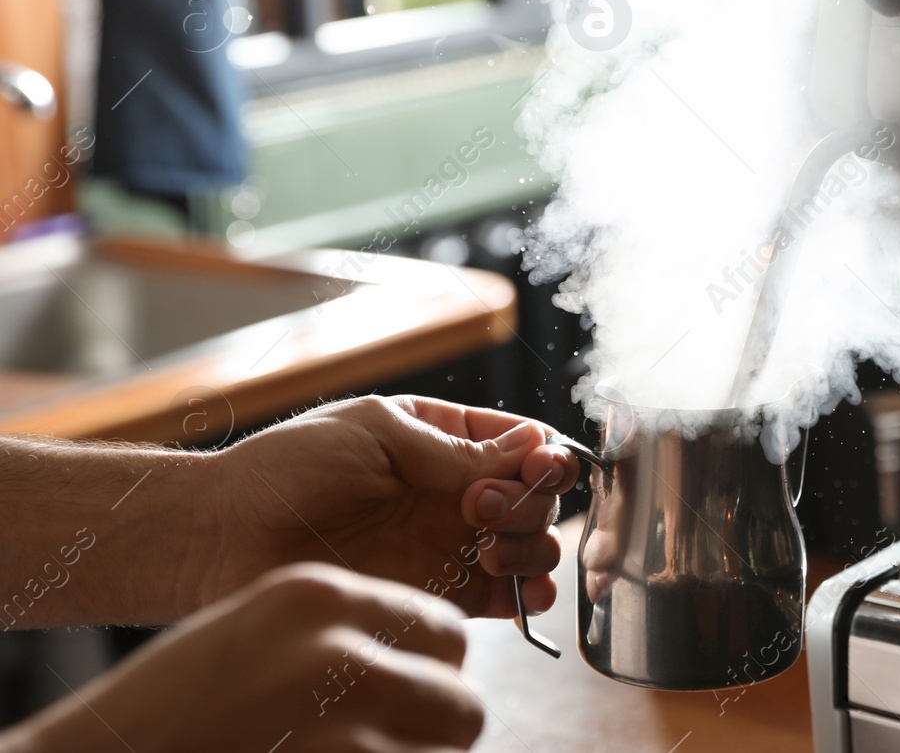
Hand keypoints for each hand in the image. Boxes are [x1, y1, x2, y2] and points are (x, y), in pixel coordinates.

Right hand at [5, 563, 481, 752]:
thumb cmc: (172, 711)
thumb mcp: (259, 635)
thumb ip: (344, 634)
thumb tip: (435, 658)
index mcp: (317, 597)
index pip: (445, 628)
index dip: (435, 672)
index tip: (411, 695)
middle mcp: (337, 653)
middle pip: (459, 698)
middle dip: (437, 731)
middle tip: (390, 744)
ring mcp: (341, 728)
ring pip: (448, 752)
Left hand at [207, 396, 580, 619]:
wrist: (223, 540)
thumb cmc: (285, 469)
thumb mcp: (376, 433)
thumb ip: (454, 449)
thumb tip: (529, 449)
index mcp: (444, 439)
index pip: (524, 443)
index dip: (543, 456)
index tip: (532, 467)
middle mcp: (454, 492)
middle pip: (537, 496)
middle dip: (529, 502)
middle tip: (480, 508)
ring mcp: (448, 546)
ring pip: (531, 547)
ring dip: (531, 546)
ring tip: (486, 549)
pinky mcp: (436, 596)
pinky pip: (504, 600)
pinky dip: (525, 596)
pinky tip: (510, 591)